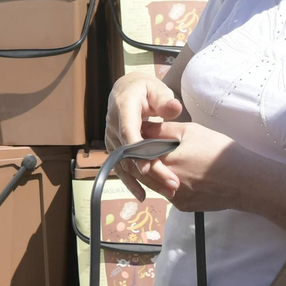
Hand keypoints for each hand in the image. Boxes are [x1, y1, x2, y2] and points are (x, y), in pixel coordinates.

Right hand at [105, 73, 182, 197]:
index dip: (136, 151)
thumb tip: (174, 108)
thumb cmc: (146, 91)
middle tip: (172, 184)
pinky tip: (142, 195)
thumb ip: (165, 100)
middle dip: (150, 171)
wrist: (126, 91)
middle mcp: (113, 125)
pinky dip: (131, 182)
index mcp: (123, 108)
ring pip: (125, 163)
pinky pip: (121, 167)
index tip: (148, 167)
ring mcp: (112, 138)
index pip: (128, 131)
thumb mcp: (157, 90)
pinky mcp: (114, 148)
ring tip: (165, 192)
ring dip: (144, 180)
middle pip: (129, 153)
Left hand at [134, 119, 243, 211]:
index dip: (137, 145)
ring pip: (153, 184)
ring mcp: (174, 198)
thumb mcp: (191, 131)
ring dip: (155, 172)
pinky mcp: (183, 207)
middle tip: (154, 148)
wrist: (246, 181)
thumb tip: (141, 128)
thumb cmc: (220, 152)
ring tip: (172, 160)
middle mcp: (165, 184)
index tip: (143, 138)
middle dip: (142, 160)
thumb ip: (162, 130)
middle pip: (141, 172)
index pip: (136, 155)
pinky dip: (169, 183)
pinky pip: (168, 193)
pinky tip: (186, 174)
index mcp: (165, 162)